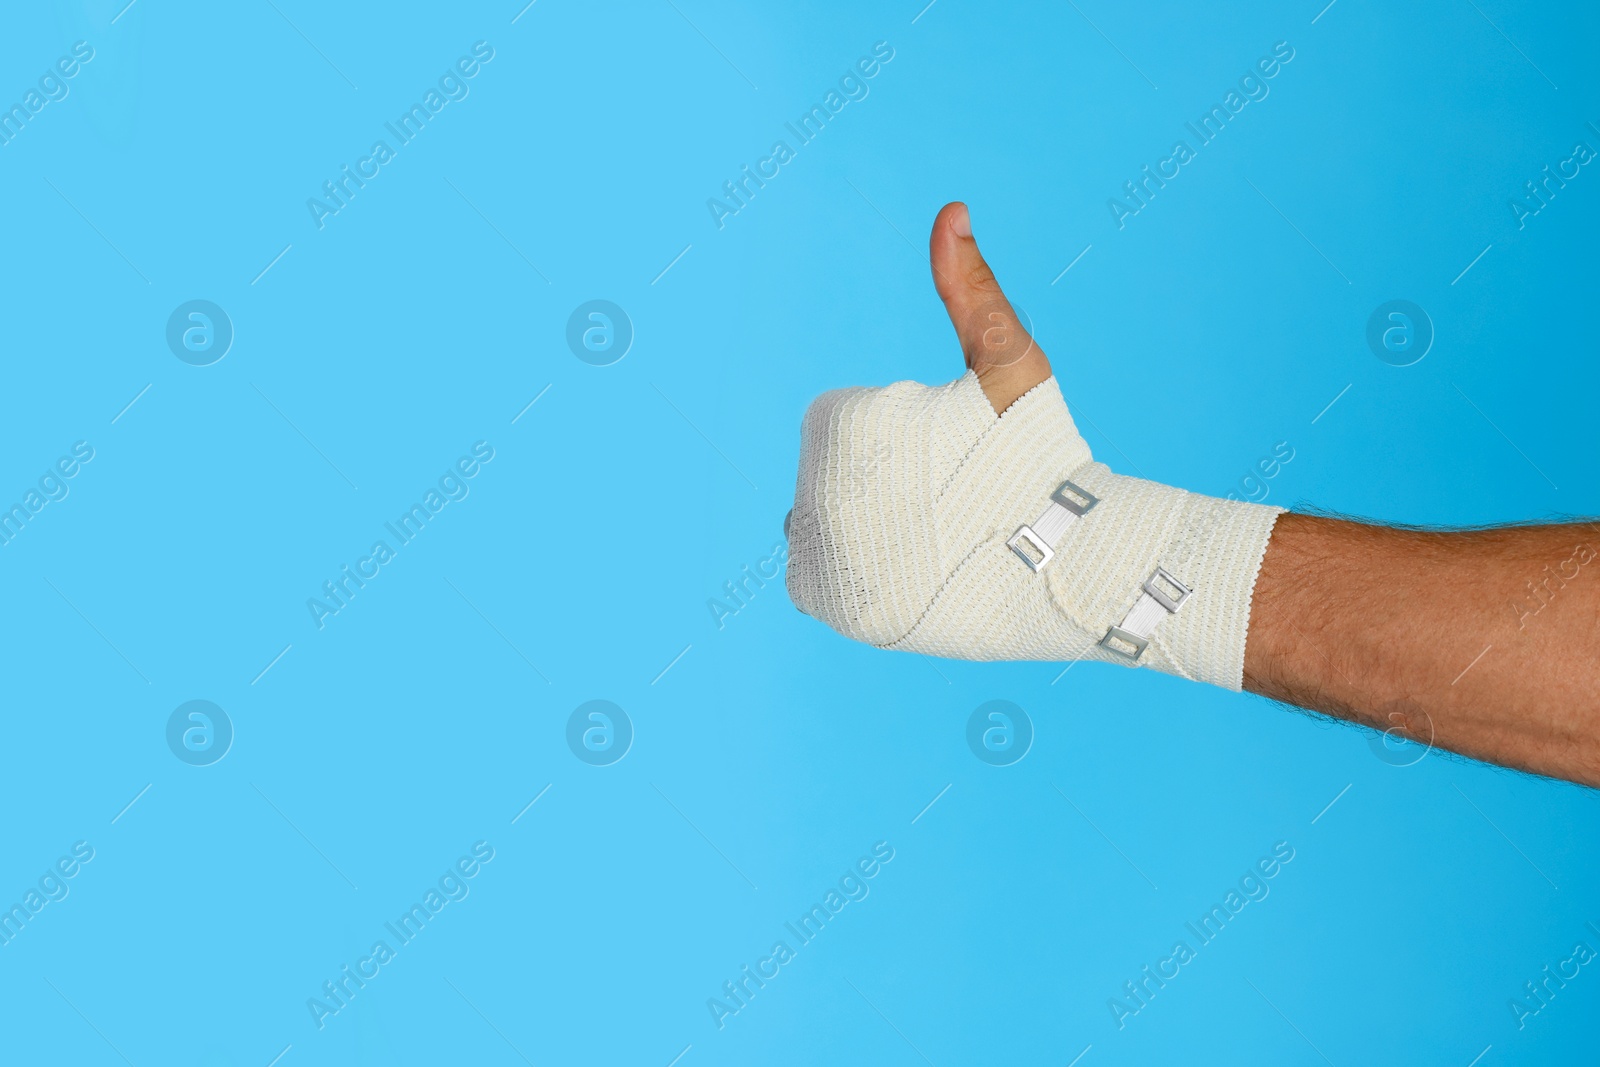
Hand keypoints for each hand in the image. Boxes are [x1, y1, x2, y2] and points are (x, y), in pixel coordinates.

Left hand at [786, 203, 1282, 686]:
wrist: (1065, 565)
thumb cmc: (1039, 453)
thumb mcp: (1007, 358)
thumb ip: (969, 287)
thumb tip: (950, 212)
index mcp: (842, 425)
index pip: (843, 423)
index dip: (899, 436)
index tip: (948, 458)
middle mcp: (813, 490)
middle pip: (828, 472)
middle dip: (877, 479)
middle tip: (944, 501)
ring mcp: (817, 552)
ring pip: (817, 520)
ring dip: (856, 523)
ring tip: (925, 535)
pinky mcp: (826, 603)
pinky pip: (811, 574)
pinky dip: (843, 570)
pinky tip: (898, 566)